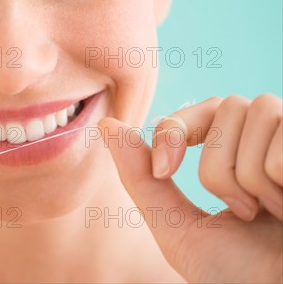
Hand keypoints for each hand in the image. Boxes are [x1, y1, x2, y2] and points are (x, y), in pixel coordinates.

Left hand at [99, 95, 282, 282]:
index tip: (163, 171)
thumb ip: (141, 176)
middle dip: (219, 168)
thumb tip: (107, 124)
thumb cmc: (234, 274)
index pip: (203, 105)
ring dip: (251, 177)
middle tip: (241, 211)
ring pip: (258, 110)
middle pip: (228, 105)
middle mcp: (274, 139)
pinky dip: (280, 181)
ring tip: (272, 213)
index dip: (174, 130)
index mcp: (242, 152)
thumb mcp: (176, 224)